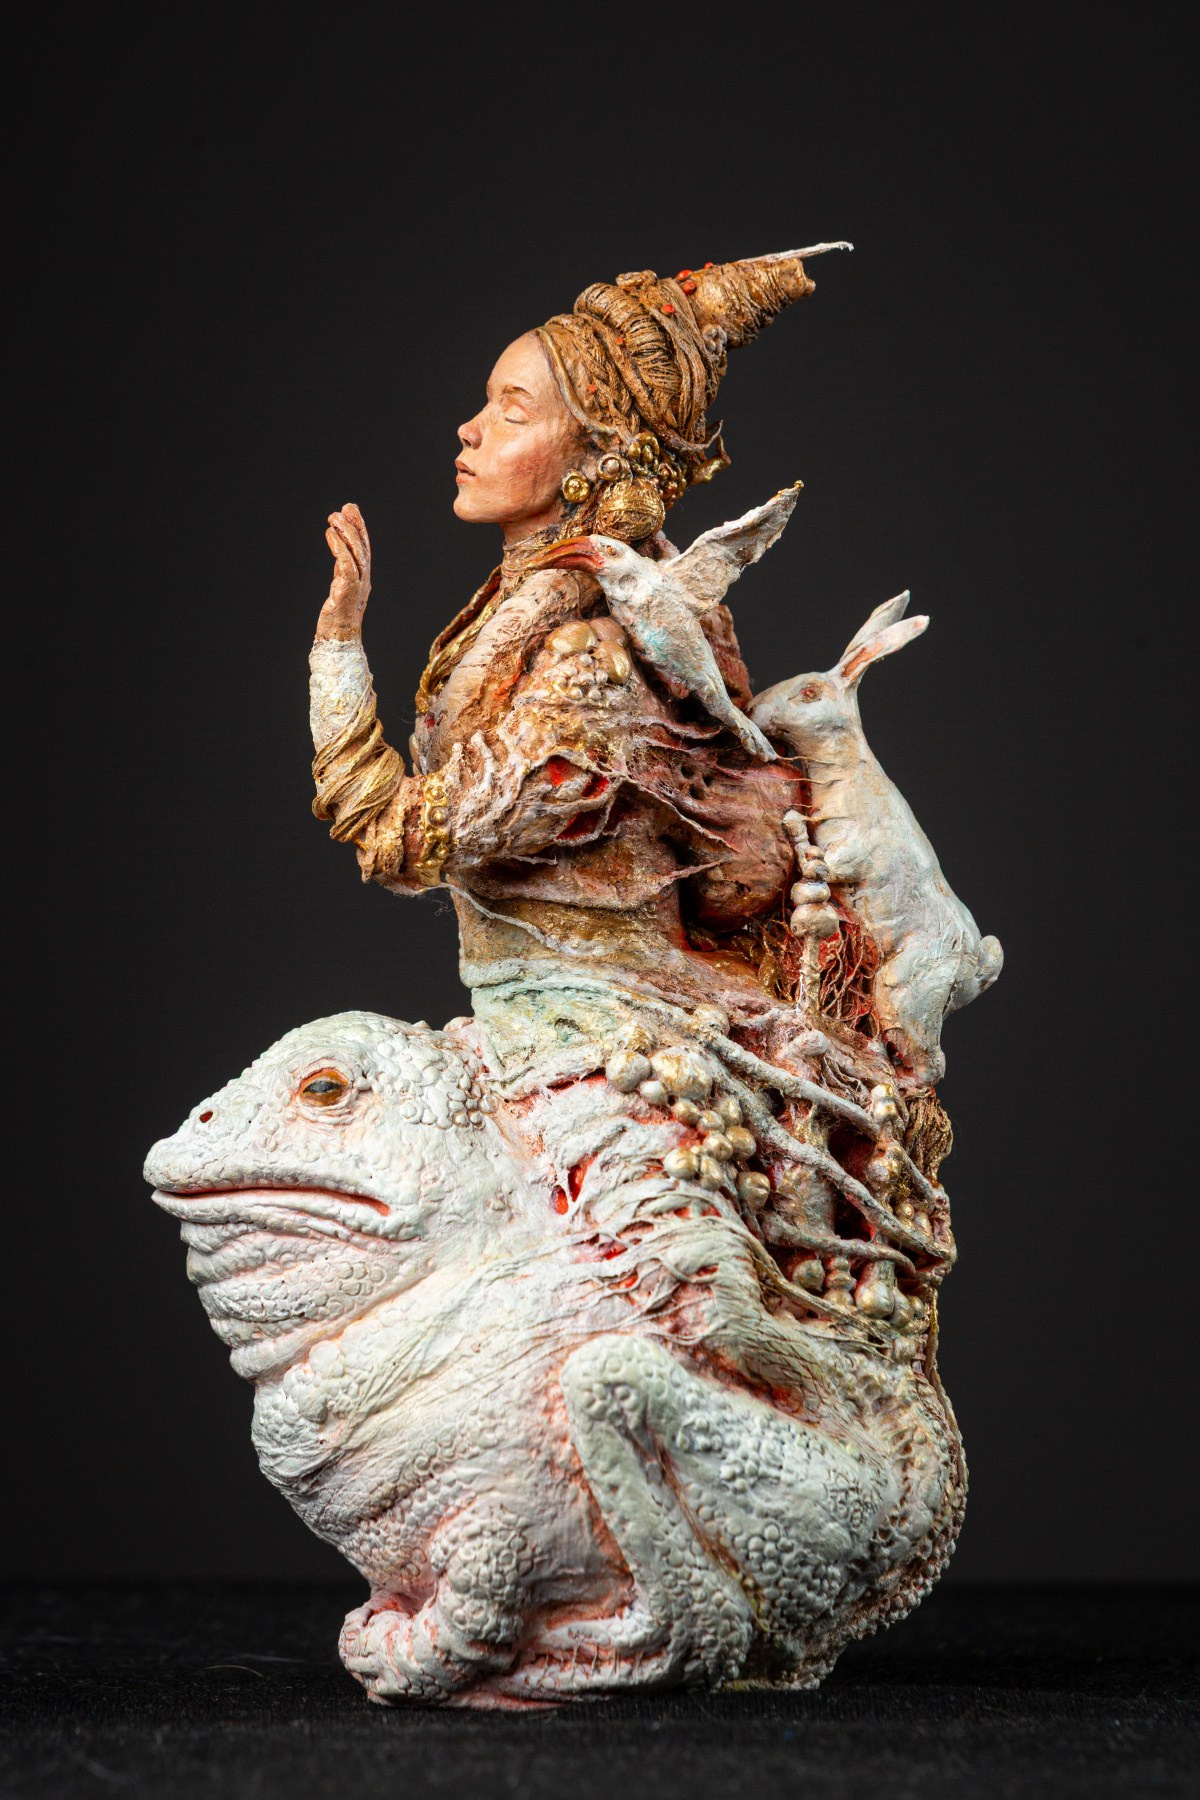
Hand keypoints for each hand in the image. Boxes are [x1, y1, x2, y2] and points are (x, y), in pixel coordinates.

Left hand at [316, 503, 371, 639]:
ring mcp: (357, 587)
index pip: (364, 548)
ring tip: (334, 518)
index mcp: (363, 579)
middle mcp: (364, 581)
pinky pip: (346, 567)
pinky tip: (331, 536)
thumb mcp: (340, 589)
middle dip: (355, 525)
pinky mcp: (346, 593)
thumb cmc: (338, 620)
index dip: (360, 527)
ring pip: (357, 555)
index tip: (351, 509)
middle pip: (363, 548)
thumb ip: (342, 570)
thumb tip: (339, 551)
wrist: (339, 643)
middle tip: (343, 508)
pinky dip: (340, 549)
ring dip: (347, 534)